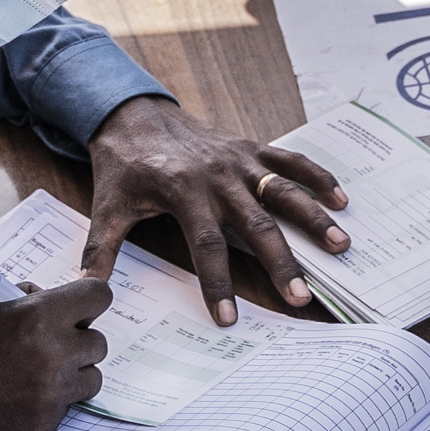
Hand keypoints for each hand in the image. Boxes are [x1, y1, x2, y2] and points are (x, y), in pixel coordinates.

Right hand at [0, 281, 112, 430]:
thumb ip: (25, 304)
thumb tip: (50, 298)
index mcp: (37, 317)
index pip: (98, 297)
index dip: (88, 301)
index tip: (79, 308)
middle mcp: (52, 356)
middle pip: (99, 342)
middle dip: (77, 340)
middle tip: (49, 344)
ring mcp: (50, 396)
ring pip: (91, 378)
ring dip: (72, 373)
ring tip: (36, 372)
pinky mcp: (43, 427)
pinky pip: (67, 408)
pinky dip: (50, 402)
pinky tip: (16, 397)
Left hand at [85, 98, 348, 322]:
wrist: (134, 113)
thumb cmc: (123, 165)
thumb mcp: (106, 206)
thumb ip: (101, 250)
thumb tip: (87, 291)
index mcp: (183, 191)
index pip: (206, 245)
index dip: (218, 282)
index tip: (228, 316)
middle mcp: (218, 176)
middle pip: (256, 224)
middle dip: (281, 262)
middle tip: (301, 296)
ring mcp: (239, 160)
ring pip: (283, 191)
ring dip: (313, 218)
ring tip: (340, 245)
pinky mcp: (251, 148)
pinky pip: (290, 161)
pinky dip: (317, 176)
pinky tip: (342, 199)